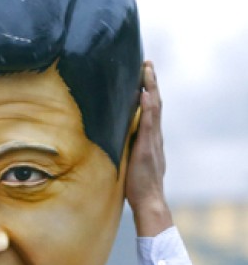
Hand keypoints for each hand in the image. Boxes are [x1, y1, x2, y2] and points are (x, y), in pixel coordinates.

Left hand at [126, 61, 173, 235]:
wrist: (149, 201)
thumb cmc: (135, 184)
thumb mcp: (128, 160)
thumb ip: (123, 148)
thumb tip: (109, 139)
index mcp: (149, 138)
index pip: (149, 109)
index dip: (147, 91)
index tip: (142, 74)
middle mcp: (154, 136)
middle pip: (154, 103)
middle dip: (151, 82)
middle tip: (147, 63)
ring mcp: (152, 141)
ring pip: (154, 109)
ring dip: (151, 88)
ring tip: (147, 70)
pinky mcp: (148, 147)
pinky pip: (149, 124)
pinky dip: (149, 108)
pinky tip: (145, 94)